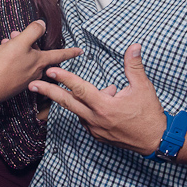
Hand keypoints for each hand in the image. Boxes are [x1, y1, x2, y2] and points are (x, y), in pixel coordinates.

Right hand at [0, 20, 81, 103]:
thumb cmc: (4, 64)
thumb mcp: (20, 42)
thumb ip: (33, 31)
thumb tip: (42, 24)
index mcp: (40, 62)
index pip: (59, 55)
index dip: (70, 51)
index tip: (80, 51)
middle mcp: (35, 72)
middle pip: (38, 54)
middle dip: (30, 42)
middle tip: (16, 34)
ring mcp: (25, 79)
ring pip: (26, 59)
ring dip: (18, 48)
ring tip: (7, 42)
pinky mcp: (14, 83)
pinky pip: (17, 66)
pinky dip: (12, 57)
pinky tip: (2, 52)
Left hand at [29, 44, 164, 154]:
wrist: (155, 140)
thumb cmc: (149, 114)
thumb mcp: (143, 87)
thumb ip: (134, 66)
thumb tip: (134, 46)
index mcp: (104, 106)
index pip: (80, 89)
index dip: (64, 78)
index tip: (50, 70)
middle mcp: (95, 119)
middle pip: (67, 102)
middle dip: (48, 92)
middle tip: (31, 84)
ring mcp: (94, 129)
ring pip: (78, 110)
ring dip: (78, 98)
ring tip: (109, 93)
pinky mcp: (97, 135)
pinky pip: (85, 118)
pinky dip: (88, 108)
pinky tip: (105, 102)